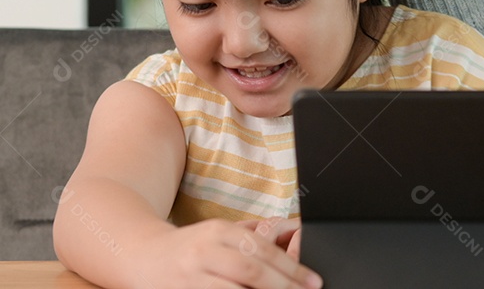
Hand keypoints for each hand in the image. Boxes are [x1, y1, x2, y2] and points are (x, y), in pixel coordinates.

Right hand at [131, 218, 320, 288]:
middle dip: (283, 285)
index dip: (292, 268)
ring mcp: (189, 276)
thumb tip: (291, 234)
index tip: (312, 281)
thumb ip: (251, 236)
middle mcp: (204, 251)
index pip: (263, 250)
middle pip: (251, 270)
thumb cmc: (190, 247)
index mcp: (219, 231)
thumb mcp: (219, 232)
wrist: (140, 256)